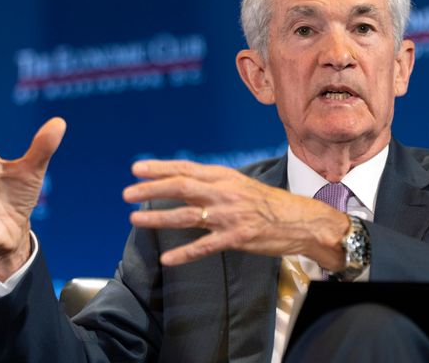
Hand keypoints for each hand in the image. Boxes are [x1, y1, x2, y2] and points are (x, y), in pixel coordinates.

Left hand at [123, 160, 349, 269]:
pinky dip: (184, 254)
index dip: (160, 168)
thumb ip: (216, 184)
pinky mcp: (237, 238)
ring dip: (159, 217)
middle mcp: (225, 193)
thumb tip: (187, 183)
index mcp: (226, 177)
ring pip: (187, 215)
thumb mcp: (242, 185)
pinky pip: (205, 247)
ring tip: (135, 219)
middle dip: (151, 189)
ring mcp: (230, 216)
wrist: (301, 221)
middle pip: (181, 187)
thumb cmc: (270, 204)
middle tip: (127, 193)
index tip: (137, 168)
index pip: (187, 169)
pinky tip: (167, 259)